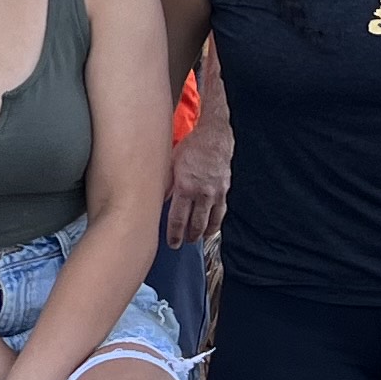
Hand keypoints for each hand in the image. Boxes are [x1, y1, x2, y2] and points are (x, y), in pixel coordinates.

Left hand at [164, 125, 232, 247]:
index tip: (172, 243)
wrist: (214, 136)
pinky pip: (221, 212)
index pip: (178, 219)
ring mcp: (215, 193)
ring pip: (210, 222)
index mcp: (185, 187)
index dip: (174, 235)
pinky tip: (211, 228)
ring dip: (202, 233)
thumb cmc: (190, 146)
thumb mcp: (169, 163)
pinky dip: (215, 223)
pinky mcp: (224, 190)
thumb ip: (165, 185)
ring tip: (196, 239)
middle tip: (182, 244)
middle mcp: (202, 193)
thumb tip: (156, 200)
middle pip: (195, 224)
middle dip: (188, 237)